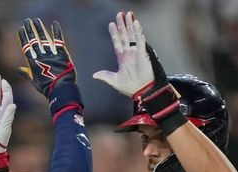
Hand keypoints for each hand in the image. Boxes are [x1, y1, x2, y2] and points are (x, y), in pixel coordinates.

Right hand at [17, 18, 82, 116]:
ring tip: (36, 20)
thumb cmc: (46, 88)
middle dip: (30, 29)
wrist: (60, 90)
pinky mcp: (61, 54)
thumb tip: (18, 70)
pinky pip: (58, 41)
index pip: (26, 47)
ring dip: (40, 28)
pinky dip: (57, 32)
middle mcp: (41, 57)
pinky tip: (55, 24)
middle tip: (27, 20)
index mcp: (33, 63)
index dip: (23, 37)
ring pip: (44, 39)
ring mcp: (51, 55)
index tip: (21, 29)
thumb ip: (26, 73)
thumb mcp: (34, 81)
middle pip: (33, 40)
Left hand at [95, 11, 185, 134]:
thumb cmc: (130, 87)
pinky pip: (140, 40)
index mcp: (122, 58)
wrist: (141, 91)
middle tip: (119, 15)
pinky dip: (138, 32)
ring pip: (132, 35)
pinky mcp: (143, 53)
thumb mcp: (114, 81)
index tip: (111, 25)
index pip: (117, 42)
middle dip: (122, 25)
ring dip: (130, 25)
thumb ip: (105, 76)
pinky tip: (136, 24)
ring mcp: (136, 52)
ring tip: (128, 15)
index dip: (114, 34)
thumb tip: (94, 75)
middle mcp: (129, 53)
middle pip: (125, 35)